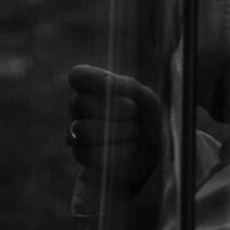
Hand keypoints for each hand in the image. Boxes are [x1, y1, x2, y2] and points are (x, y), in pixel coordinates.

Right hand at [66, 65, 160, 201]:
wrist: (153, 151)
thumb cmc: (148, 119)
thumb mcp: (146, 98)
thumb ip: (129, 87)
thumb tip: (109, 84)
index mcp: (92, 87)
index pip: (77, 76)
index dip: (95, 79)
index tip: (114, 84)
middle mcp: (79, 107)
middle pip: (80, 101)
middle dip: (114, 108)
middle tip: (134, 113)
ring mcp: (77, 131)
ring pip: (83, 129)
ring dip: (118, 130)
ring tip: (134, 132)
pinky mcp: (81, 154)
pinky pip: (89, 152)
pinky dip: (116, 150)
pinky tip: (129, 148)